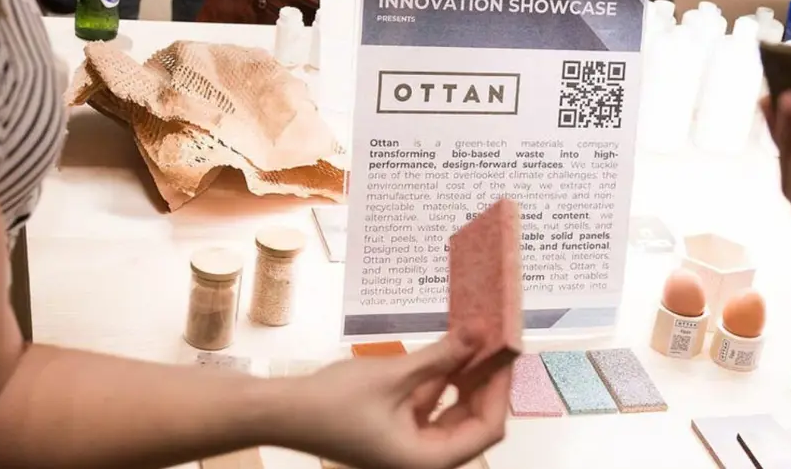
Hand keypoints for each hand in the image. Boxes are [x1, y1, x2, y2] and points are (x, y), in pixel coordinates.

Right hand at [288, 333, 510, 468]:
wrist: (283, 412)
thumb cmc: (333, 402)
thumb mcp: (395, 375)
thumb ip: (441, 356)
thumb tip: (477, 334)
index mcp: (426, 460)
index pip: (486, 428)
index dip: (500, 389)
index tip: (506, 353)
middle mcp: (422, 459)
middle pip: (472, 421)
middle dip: (484, 381)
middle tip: (494, 342)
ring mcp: (409, 446)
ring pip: (452, 412)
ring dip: (463, 378)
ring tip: (475, 340)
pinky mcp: (396, 431)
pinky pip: (430, 407)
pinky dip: (439, 382)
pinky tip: (446, 352)